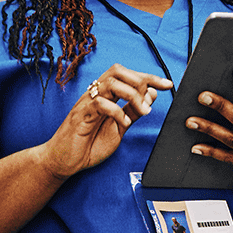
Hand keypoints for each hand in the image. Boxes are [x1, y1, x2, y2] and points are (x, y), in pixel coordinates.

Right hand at [41, 64, 173, 179]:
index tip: (167, 84)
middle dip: (140, 81)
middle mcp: (96, 95)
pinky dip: (117, 111)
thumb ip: (133, 111)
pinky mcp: (81, 115)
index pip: (127, 76)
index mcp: (106, 95)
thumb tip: (151, 94)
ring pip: (111, 83)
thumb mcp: (119, 127)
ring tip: (143, 111)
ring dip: (132, 95)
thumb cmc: (89, 144)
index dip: (149, 77)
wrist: (65, 161)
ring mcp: (87, 103)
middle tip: (149, 102)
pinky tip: (123, 122)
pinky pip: (100, 104)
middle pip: (118, 71)